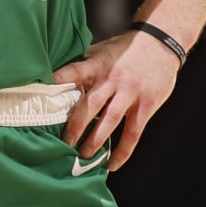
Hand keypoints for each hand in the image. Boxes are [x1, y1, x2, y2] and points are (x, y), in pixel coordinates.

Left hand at [53, 28, 180, 170]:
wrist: (160, 43)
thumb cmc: (126, 49)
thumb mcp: (101, 50)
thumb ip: (83, 65)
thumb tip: (56, 78)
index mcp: (97, 65)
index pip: (74, 71)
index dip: (60, 79)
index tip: (44, 89)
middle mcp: (112, 80)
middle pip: (90, 105)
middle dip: (75, 126)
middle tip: (63, 143)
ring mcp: (129, 94)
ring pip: (110, 121)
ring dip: (95, 140)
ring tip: (83, 156)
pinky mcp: (145, 106)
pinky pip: (133, 133)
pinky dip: (122, 150)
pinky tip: (112, 163)